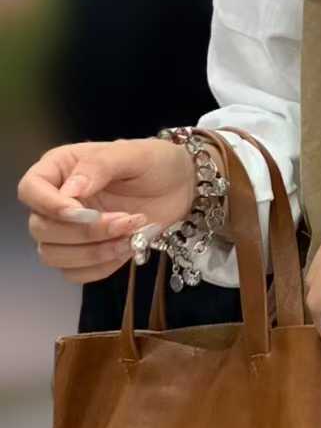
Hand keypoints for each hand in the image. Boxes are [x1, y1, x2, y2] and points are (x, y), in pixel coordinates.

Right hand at [18, 137, 197, 283]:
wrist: (183, 187)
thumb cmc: (156, 162)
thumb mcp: (134, 153)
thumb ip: (99, 166)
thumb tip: (70, 191)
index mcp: (59, 169)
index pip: (30, 190)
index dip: (50, 206)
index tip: (85, 212)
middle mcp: (57, 201)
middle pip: (41, 229)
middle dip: (86, 232)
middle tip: (127, 220)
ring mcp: (68, 230)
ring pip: (54, 256)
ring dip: (94, 253)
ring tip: (132, 236)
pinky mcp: (86, 253)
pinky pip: (75, 274)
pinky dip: (101, 267)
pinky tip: (128, 249)